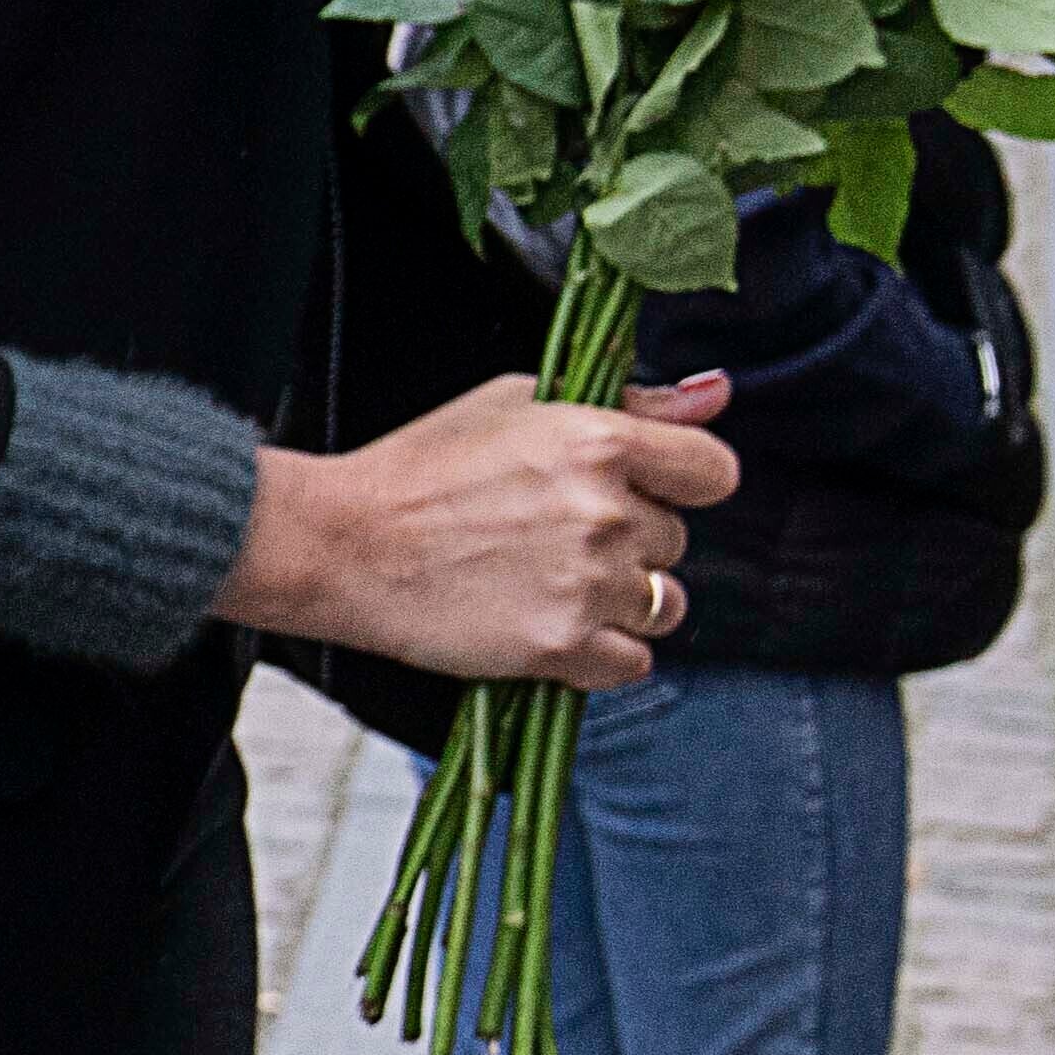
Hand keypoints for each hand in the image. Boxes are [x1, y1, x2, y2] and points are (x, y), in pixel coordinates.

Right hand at [226, 370, 737, 688]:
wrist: (339, 545)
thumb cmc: (418, 468)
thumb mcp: (516, 404)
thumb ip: (629, 403)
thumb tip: (715, 392)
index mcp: (597, 441)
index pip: (714, 470)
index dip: (683, 480)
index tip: (644, 488)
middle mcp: (605, 513)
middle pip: (677, 541)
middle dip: (628, 541)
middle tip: (551, 536)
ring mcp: (586, 585)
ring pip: (663, 605)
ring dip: (622, 602)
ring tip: (551, 585)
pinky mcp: (560, 647)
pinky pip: (633, 662)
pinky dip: (598, 654)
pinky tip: (546, 625)